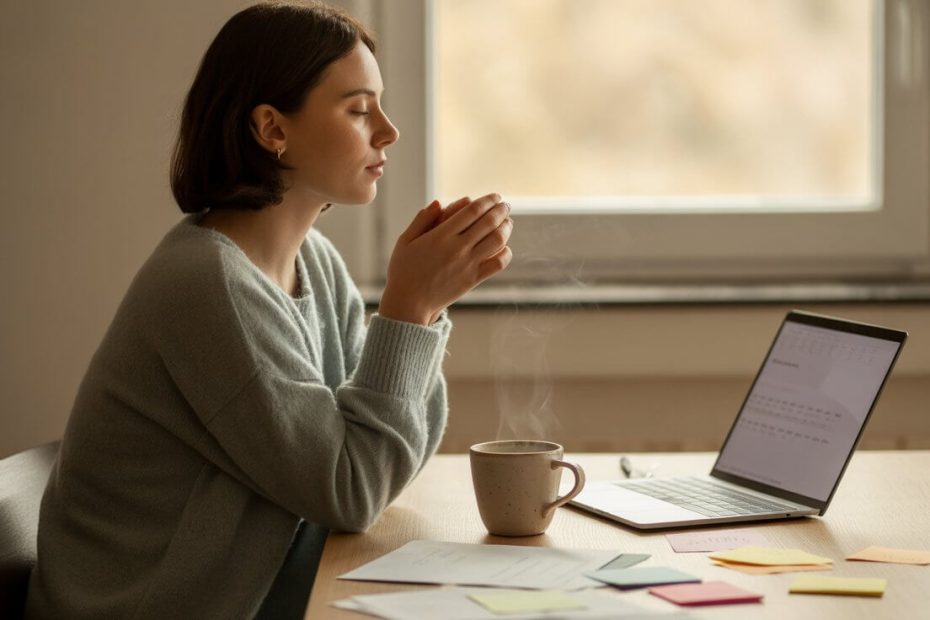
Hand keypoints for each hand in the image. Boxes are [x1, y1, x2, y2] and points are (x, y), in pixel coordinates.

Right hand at [379, 193, 513, 324]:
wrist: (409, 303)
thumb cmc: (403, 270)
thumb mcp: (405, 241)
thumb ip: (422, 219)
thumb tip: (438, 202)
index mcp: (441, 235)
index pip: (473, 211)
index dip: (488, 201)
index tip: (495, 197)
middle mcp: (458, 248)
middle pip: (489, 222)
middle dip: (501, 210)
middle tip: (505, 205)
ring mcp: (468, 264)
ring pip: (497, 240)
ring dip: (506, 228)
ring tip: (507, 222)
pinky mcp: (473, 280)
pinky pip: (497, 263)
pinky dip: (505, 253)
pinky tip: (504, 248)